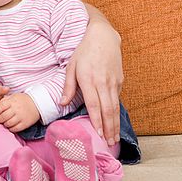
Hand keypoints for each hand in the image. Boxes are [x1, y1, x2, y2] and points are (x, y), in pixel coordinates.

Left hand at [0, 92, 39, 132]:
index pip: (0, 107)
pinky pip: (15, 129)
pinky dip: (10, 128)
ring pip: (8, 124)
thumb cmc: (22, 100)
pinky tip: (10, 126)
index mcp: (12, 102)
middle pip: (2, 117)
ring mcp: (21, 117)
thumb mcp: (13, 97)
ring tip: (4, 122)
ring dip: (4, 124)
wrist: (37, 103)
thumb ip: (4, 101)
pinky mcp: (25, 124)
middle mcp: (16, 109)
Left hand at [60, 18, 122, 145]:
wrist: (103, 36)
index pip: (94, 105)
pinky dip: (117, 113)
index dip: (96, 121)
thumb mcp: (71, 66)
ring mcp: (114, 82)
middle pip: (108, 110)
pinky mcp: (120, 80)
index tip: (98, 134)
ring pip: (115, 107)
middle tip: (110, 143)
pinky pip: (118, 99)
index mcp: (89, 80)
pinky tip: (115, 123)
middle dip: (109, 128)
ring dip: (115, 124)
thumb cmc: (83, 51)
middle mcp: (103, 83)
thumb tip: (61, 103)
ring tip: (115, 138)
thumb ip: (68, 86)